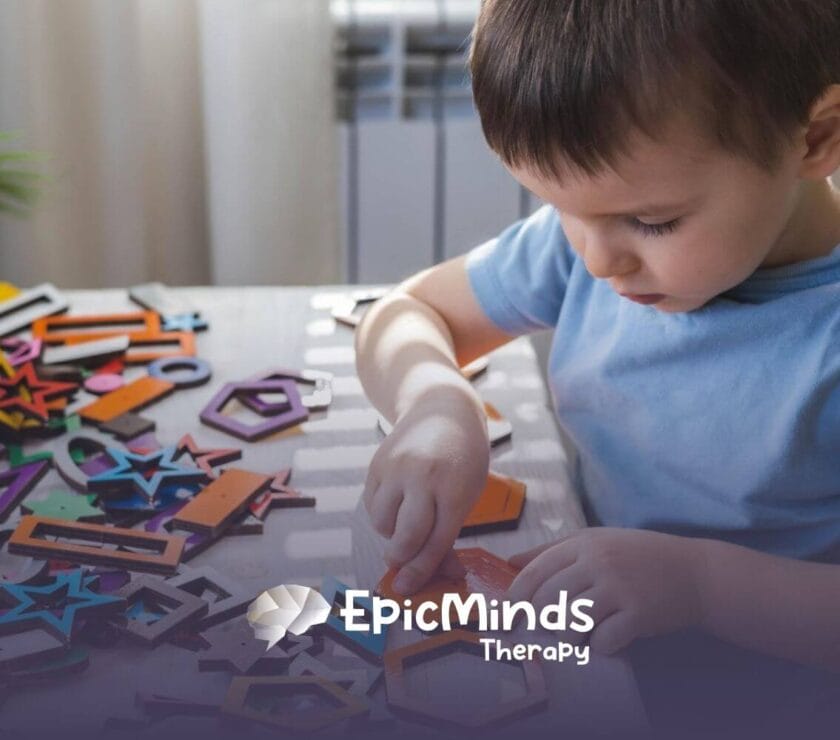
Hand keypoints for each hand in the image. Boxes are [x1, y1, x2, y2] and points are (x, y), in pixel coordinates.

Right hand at [363, 387, 489, 594]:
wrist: (441, 409)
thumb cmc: (462, 459)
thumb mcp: (468, 492)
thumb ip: (450, 532)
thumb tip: (445, 576)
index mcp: (456, 487)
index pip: (436, 540)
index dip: (422, 570)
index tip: (407, 588)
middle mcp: (423, 476)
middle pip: (406, 536)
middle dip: (402, 559)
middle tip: (402, 564)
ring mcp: (396, 468)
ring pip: (382, 523)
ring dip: (391, 533)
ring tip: (408, 518)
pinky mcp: (377, 464)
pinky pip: (372, 505)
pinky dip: (383, 514)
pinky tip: (398, 501)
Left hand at [506, 527, 707, 653]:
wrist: (694, 572)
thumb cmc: (637, 556)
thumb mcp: (594, 541)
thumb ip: (551, 551)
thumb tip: (510, 562)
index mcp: (583, 544)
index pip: (534, 572)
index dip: (514, 598)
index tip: (507, 616)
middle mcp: (598, 562)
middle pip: (547, 601)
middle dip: (543, 621)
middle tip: (554, 625)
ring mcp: (619, 587)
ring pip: (570, 623)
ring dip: (570, 635)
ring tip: (582, 631)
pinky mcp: (639, 614)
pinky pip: (603, 641)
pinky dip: (601, 646)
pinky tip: (610, 637)